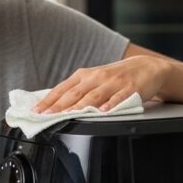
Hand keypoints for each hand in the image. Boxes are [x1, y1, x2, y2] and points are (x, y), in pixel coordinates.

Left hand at [33, 55, 172, 113]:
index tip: (36, 111)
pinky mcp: (130, 88)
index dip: (48, 100)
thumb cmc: (116, 77)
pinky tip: (103, 111)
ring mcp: (113, 82)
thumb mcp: (93, 80)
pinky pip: (119, 98)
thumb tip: (53, 105)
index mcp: (84, 75)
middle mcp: (96, 77)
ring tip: (68, 115)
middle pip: (75, 93)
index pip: (62, 89)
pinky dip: (111, 104)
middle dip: (59, 105)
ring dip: (80, 106)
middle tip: (46, 116)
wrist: (146, 67)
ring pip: (94, 96)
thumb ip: (76, 91)